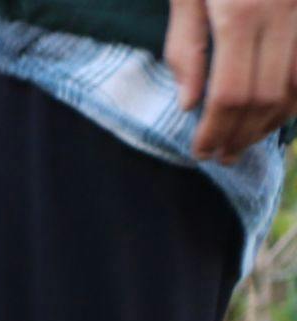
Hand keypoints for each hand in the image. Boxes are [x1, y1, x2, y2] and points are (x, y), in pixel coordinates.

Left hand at [170, 0, 296, 158]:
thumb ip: (185, 46)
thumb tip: (190, 105)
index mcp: (242, 12)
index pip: (231, 92)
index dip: (215, 130)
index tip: (200, 152)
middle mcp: (284, 12)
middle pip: (267, 95)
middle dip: (243, 133)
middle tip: (223, 156)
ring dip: (273, 120)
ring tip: (246, 140)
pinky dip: (294, 95)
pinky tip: (273, 111)